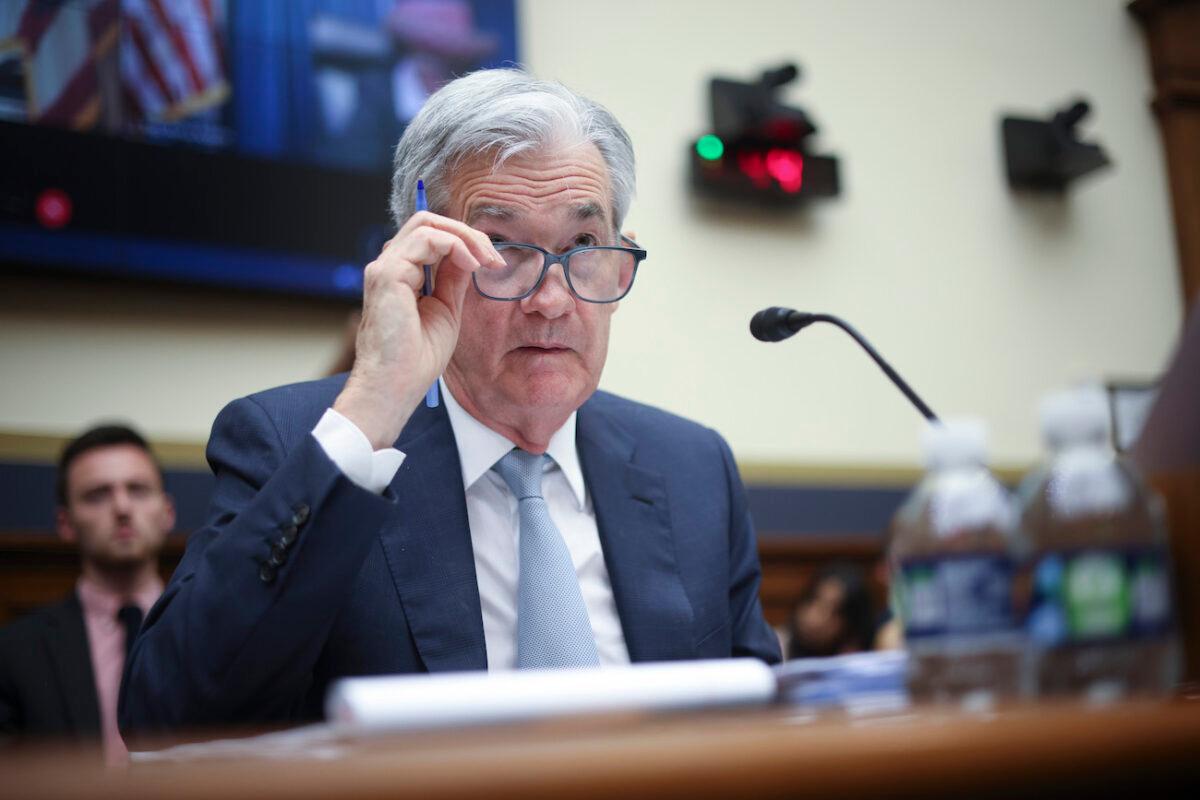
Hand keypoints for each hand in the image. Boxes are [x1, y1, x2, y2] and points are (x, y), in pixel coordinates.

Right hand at [333, 211, 502, 448]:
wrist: (396, 386)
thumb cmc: (417, 358)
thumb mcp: (446, 309)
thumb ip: (453, 279)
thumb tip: (470, 255)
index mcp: (401, 274)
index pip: (431, 236)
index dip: (465, 242)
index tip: (493, 264)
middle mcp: (389, 265)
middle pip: (427, 221)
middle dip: (466, 233)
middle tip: (493, 258)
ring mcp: (385, 267)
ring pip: (427, 223)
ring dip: (465, 237)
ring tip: (486, 261)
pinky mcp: (387, 274)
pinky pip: (426, 238)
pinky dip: (455, 245)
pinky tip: (472, 265)